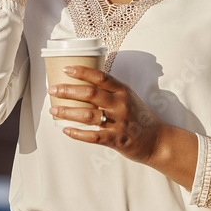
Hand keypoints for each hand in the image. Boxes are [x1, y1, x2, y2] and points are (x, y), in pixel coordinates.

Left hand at [48, 65, 197, 187]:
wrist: (158, 140)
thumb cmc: (139, 116)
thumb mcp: (128, 97)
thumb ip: (109, 90)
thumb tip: (82, 81)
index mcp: (122, 91)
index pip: (100, 77)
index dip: (82, 71)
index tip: (65, 69)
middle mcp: (121, 105)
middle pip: (90, 93)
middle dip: (68, 90)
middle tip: (52, 90)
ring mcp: (119, 123)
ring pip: (88, 115)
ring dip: (68, 112)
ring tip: (53, 110)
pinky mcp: (117, 140)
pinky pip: (93, 137)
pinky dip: (78, 133)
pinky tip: (66, 130)